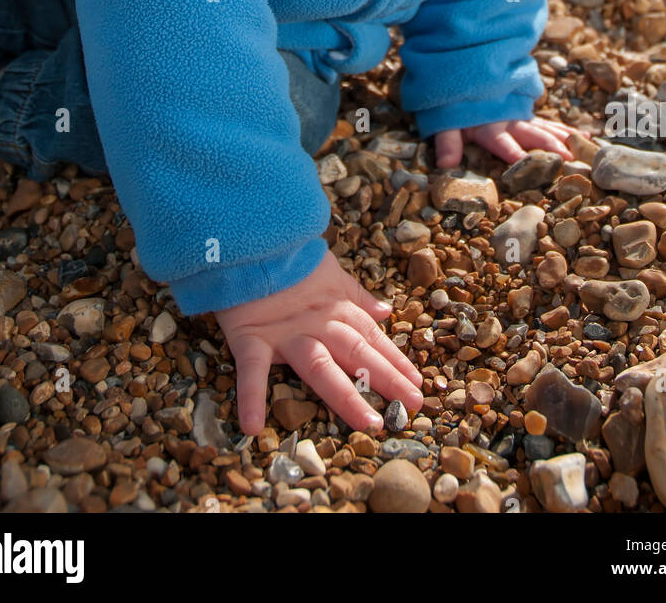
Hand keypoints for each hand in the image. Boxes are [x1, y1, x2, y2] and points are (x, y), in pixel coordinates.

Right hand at [216, 249, 423, 435]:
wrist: (247, 237)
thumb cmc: (289, 256)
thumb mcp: (330, 272)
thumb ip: (356, 296)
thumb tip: (386, 311)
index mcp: (335, 308)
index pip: (371, 338)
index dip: (395, 360)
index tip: (417, 383)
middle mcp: (316, 324)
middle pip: (357, 353)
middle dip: (387, 379)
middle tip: (415, 406)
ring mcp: (285, 333)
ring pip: (321, 367)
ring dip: (346, 396)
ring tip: (368, 424)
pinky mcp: (250, 338)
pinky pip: (250, 371)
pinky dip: (250, 398)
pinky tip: (252, 428)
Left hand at [432, 116, 587, 167]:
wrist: (461, 75)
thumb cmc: (452, 104)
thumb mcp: (444, 122)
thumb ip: (447, 142)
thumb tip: (445, 165)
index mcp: (488, 126)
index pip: (501, 142)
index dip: (512, 152)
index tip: (525, 162)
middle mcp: (508, 121)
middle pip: (531, 134)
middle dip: (549, 146)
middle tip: (567, 159)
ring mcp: (520, 117)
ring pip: (545, 128)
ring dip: (563, 139)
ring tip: (580, 150)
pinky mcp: (525, 115)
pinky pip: (548, 124)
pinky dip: (565, 130)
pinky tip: (584, 136)